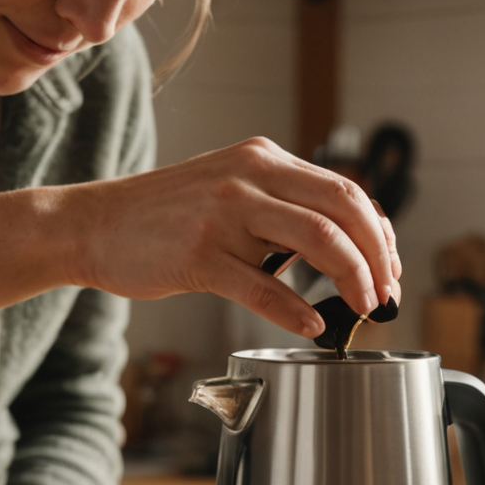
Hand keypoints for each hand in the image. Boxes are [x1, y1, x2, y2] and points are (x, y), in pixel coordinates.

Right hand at [54, 137, 401, 334]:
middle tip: (386, 294)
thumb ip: (282, 206)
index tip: (390, 268)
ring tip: (362, 307)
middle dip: (378, 256)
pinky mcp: (199, 254)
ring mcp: (224, 214)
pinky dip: (295, 310)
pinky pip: (263, 286)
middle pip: (343, 210)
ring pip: (316, 239)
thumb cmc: (167, 217)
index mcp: (263, 159)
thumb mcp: (231, 190)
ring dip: (353, 278)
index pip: (346, 190)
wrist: (94, 224)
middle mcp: (249, 176)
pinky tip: (311, 326)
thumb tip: (346, 243)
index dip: (380, 233)